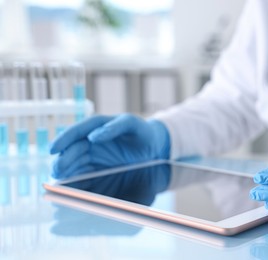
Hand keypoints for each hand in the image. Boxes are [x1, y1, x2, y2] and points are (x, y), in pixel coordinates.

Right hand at [50, 114, 169, 178]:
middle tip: (57, 170)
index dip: (63, 140)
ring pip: (73, 167)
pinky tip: (71, 192)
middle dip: (62, 161)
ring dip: (65, 175)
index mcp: (95, 127)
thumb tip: (93, 136)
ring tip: (60, 183)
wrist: (155, 148)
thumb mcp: (132, 124)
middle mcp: (90, 143)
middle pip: (70, 152)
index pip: (75, 132)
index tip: (53, 149)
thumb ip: (115, 127)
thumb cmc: (142, 133)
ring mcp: (92, 159)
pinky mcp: (97, 174)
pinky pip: (83, 179)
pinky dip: (75, 185)